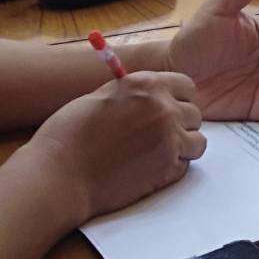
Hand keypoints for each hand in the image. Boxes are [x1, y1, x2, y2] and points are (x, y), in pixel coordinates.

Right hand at [28, 72, 205, 222]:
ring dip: (182, 147)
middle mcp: (164, 109)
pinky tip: (148, 167)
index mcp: (147, 85)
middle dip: (181, 123)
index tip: (167, 106)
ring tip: (156, 152)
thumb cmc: (70, 133)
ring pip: (197, 142)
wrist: (60, 174)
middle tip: (158, 134)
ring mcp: (169, 141)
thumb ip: (132, 93)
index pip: (187, 86)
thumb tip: (149, 95)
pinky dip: (173, 167)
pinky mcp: (167, 171)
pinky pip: (185, 165)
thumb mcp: (102, 96)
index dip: (178, 98)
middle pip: (195, 114)